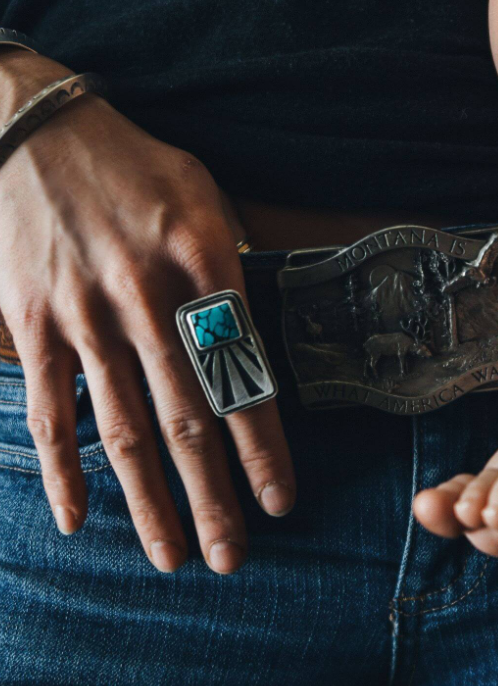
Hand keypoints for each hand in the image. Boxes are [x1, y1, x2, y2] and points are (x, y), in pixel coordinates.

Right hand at [0, 50, 294, 574]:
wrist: (31, 128)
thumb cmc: (132, 165)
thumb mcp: (205, 196)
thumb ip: (231, 266)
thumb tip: (248, 335)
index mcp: (205, 264)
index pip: (244, 375)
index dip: (264, 446)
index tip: (280, 500)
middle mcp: (148, 298)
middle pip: (189, 419)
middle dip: (213, 497)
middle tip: (232, 557)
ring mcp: (85, 315)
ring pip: (125, 430)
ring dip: (150, 502)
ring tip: (172, 556)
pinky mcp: (32, 323)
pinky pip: (51, 412)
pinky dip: (64, 471)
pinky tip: (80, 519)